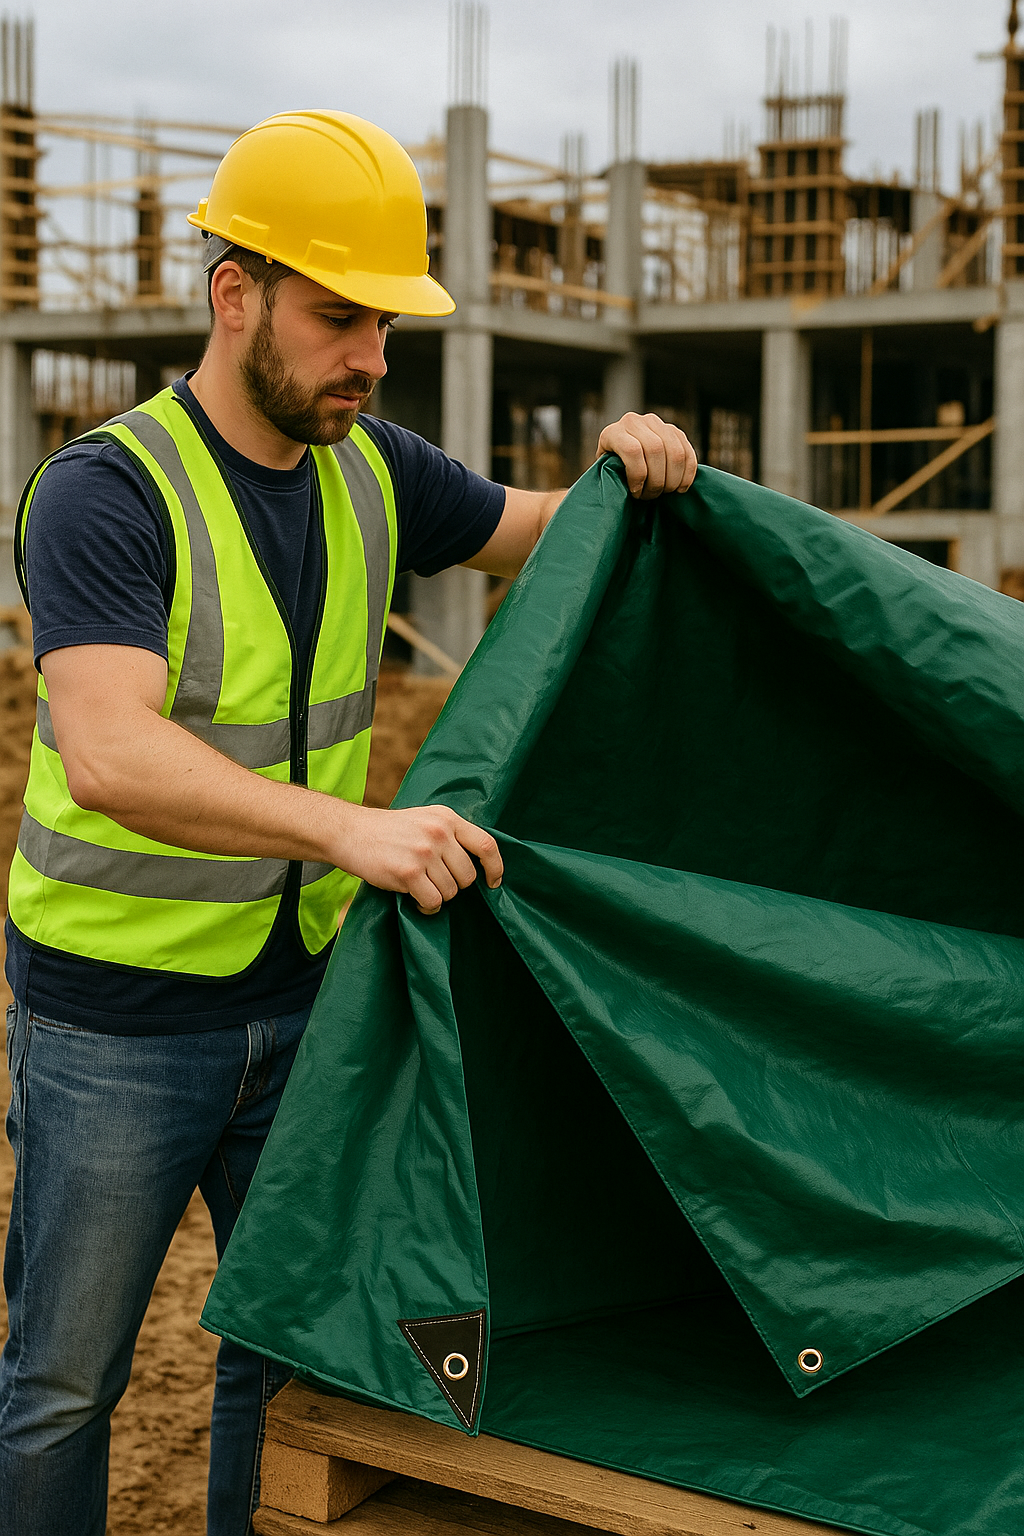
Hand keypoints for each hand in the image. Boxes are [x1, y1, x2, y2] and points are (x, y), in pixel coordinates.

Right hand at [333, 803, 502, 915]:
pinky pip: (433, 902)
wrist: (350, 832)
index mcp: (447, 818)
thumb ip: (451, 834)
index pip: (486, 845)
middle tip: (434, 882)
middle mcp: (439, 832)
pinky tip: (414, 899)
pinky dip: (426, 907)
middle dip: (454, 886)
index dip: (495, 868)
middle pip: (468, 876)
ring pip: (451, 892)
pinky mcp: (408, 872)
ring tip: (420, 887)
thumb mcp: (425, 819)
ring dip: (438, 897)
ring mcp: (424, 852)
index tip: (493, 883)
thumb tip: (479, 865)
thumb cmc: (390, 831)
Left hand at [597, 412, 697, 499]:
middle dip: (657, 481)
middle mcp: (634, 422)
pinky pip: (688, 453)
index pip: (632, 450)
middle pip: (656, 450)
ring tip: (664, 493)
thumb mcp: (605, 474)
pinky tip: (680, 488)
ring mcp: (657, 424)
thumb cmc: (611, 473)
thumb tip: (625, 490)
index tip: (636, 492)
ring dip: (673, 480)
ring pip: (675, 452)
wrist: (621, 458)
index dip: (637, 475)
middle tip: (651, 496)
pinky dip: (688, 474)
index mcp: (613, 433)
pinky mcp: (675, 432)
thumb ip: (612, 477)